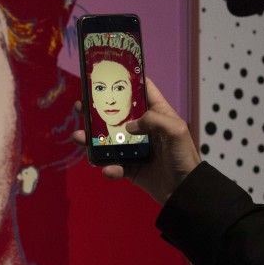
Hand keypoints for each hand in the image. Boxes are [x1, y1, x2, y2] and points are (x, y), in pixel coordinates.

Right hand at [72, 78, 200, 203]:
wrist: (184, 190)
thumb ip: (153, 119)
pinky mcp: (131, 168)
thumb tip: (129, 126)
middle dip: (97, 109)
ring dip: (92, 139)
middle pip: (117, 114)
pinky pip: (115, 165)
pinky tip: (109, 169)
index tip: (108, 74)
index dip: (128, 80)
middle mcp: (144, 128)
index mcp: (157, 114)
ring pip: (108, 140)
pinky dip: (109, 168)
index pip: (143, 91)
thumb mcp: (175, 130)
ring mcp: (135, 148)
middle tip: (81, 106)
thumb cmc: (184, 156)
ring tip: (79, 137)